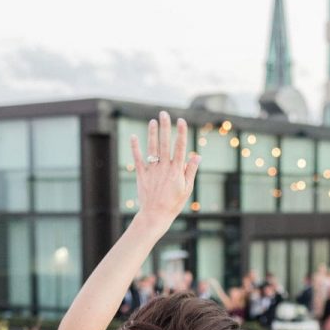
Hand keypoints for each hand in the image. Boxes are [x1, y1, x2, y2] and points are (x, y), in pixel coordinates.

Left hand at [131, 111, 199, 225]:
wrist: (155, 215)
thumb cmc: (173, 204)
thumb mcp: (187, 189)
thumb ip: (190, 171)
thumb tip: (196, 155)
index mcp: (177, 170)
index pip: (180, 147)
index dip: (181, 132)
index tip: (182, 120)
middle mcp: (164, 167)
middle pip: (165, 143)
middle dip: (165, 127)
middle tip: (164, 113)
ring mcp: (152, 170)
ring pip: (152, 148)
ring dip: (152, 133)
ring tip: (153, 121)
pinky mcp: (141, 175)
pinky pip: (137, 159)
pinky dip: (135, 147)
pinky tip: (133, 136)